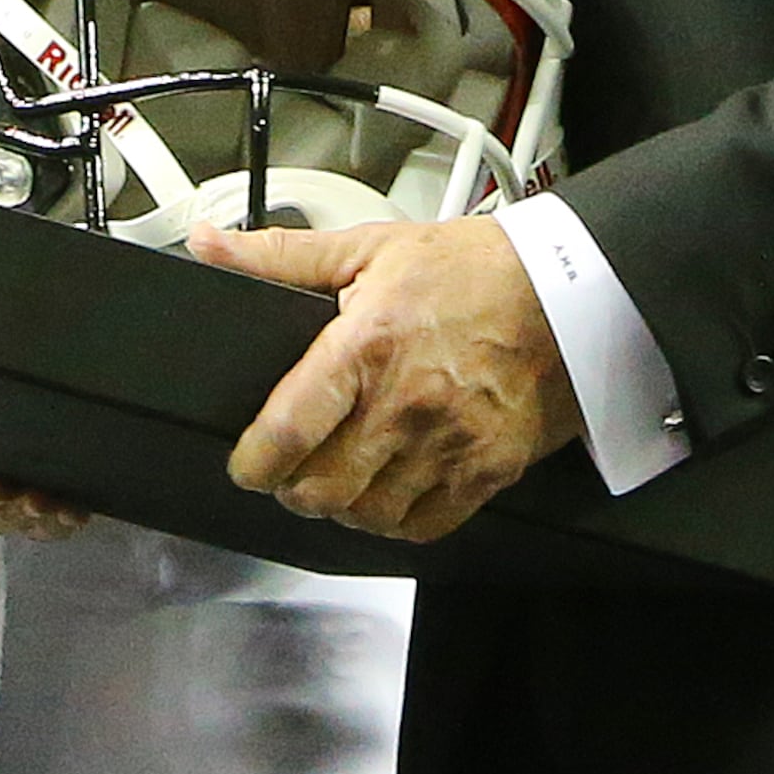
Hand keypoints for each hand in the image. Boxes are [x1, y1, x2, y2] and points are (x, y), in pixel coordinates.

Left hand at [196, 213, 582, 543]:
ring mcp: (448, 445)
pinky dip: (395, 521)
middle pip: (322, 489)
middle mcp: (405, 405)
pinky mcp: (486, 472)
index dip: (252, 462)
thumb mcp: (367, 247)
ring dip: (343, 507)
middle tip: (292, 469)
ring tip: (341, 476)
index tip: (244, 465)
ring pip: (367, 517)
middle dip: (293, 487)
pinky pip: (423, 528)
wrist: (564, 290)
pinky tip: (388, 491)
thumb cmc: (468, 267)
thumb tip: (208, 245)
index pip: (287, 430)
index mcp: (367, 346)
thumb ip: (279, 254)